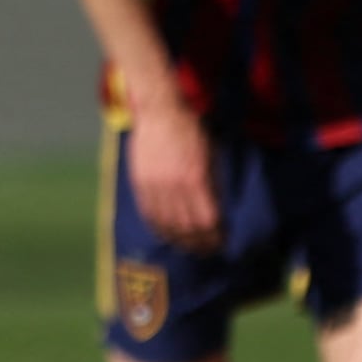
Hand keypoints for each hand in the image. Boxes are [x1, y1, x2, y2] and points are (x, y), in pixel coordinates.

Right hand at [124, 98, 222, 250]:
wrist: (160, 111)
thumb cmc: (191, 130)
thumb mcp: (212, 153)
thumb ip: (214, 182)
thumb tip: (218, 210)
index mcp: (196, 178)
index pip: (207, 220)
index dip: (215, 236)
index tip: (221, 242)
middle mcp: (174, 186)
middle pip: (187, 228)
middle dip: (199, 244)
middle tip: (207, 250)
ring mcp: (154, 185)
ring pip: (166, 225)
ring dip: (179, 241)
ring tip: (187, 246)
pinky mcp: (140, 183)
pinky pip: (148, 214)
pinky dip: (159, 228)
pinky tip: (166, 234)